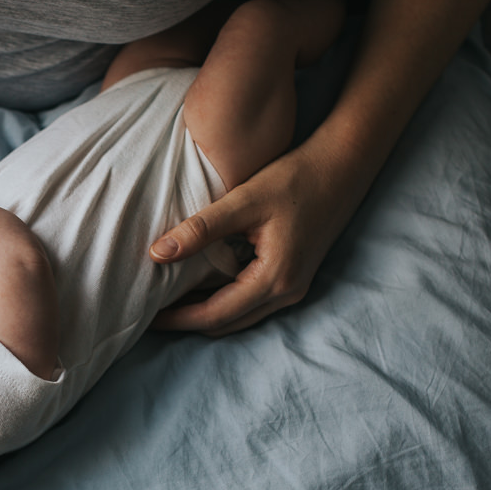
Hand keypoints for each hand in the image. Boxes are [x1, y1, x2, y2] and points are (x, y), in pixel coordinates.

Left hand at [150, 143, 357, 335]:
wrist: (342, 166)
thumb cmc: (295, 178)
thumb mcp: (243, 201)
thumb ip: (200, 229)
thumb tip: (156, 254)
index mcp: (275, 278)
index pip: (216, 314)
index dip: (179, 319)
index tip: (148, 317)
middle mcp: (288, 292)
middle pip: (228, 323)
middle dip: (189, 321)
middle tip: (151, 313)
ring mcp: (294, 287)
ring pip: (241, 315)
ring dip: (206, 312)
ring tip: (170, 301)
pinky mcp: (295, 276)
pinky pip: (252, 301)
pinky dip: (224, 299)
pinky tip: (200, 285)